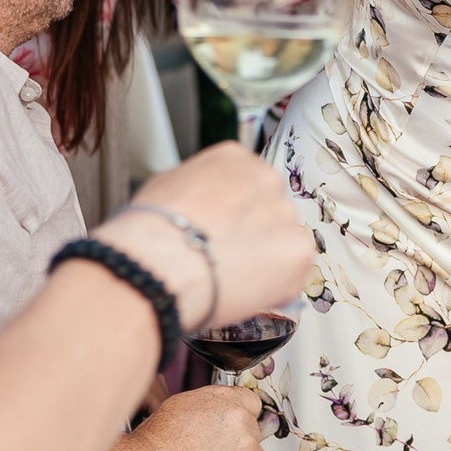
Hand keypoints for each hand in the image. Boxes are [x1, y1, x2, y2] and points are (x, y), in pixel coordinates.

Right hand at [93, 386, 266, 450]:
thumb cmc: (158, 439)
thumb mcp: (183, 404)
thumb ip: (211, 404)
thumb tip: (217, 409)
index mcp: (228, 400)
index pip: (252, 402)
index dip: (241, 415)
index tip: (234, 425)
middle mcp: (241, 423)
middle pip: (254, 431)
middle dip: (238, 441)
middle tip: (215, 449)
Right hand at [97, 141, 312, 330]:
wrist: (161, 262)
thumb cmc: (152, 229)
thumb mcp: (165, 187)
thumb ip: (197, 189)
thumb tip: (198, 207)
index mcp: (234, 159)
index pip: (246, 185)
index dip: (233, 215)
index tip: (221, 232)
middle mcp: (266, 179)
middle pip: (268, 211)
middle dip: (252, 236)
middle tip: (225, 258)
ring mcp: (285, 214)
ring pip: (282, 242)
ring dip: (265, 261)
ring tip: (229, 279)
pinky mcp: (298, 250)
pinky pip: (292, 271)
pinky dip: (275, 286)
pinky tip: (245, 291)